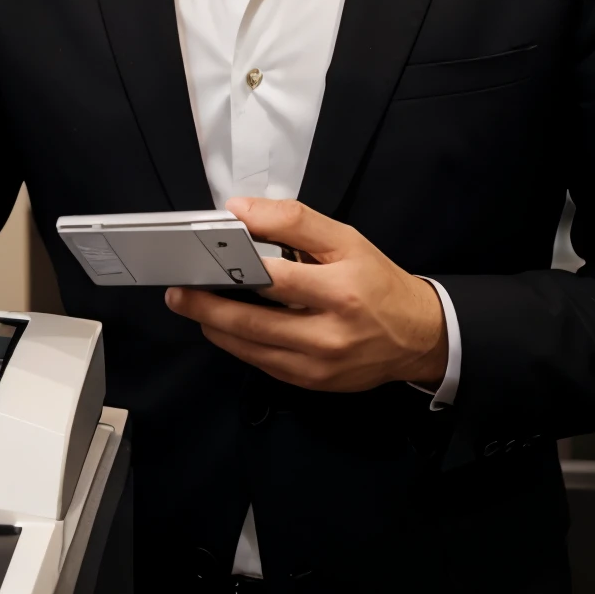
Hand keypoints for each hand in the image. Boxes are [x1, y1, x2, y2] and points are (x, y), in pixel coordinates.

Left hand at [164, 198, 447, 391]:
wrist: (416, 336)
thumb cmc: (376, 281)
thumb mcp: (345, 239)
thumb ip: (293, 221)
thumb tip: (240, 210)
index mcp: (340, 291)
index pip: (276, 278)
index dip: (235, 265)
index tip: (203, 253)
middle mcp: (329, 333)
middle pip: (253, 322)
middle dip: (208, 305)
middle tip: (178, 291)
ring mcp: (319, 365)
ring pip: (252, 348)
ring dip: (215, 327)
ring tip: (191, 306)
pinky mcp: (313, 383)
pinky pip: (263, 363)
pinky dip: (238, 345)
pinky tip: (222, 327)